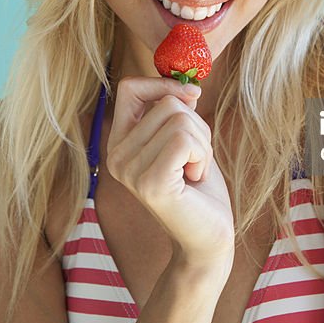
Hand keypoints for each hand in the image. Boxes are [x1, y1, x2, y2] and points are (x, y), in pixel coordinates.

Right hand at [105, 76, 234, 268]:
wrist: (208, 238)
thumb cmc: (198, 190)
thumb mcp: (186, 141)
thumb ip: (178, 113)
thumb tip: (187, 87)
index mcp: (119, 143)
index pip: (129, 88)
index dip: (162, 84)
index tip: (191, 96)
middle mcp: (116, 156)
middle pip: (166, 103)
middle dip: (196, 125)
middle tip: (194, 159)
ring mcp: (129, 171)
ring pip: (180, 120)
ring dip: (202, 144)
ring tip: (193, 171)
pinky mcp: (150, 183)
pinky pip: (185, 140)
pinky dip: (202, 156)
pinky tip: (194, 180)